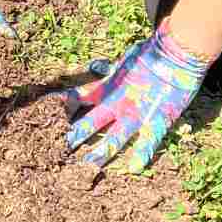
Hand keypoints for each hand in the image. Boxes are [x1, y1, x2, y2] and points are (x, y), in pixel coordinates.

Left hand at [63, 23, 209, 172]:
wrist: (175, 53)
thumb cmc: (150, 54)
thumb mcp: (123, 61)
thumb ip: (108, 70)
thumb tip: (95, 67)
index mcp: (107, 88)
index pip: (78, 98)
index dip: (63, 106)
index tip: (46, 113)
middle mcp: (117, 103)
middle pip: (91, 122)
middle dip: (76, 136)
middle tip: (60, 150)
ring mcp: (135, 113)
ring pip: (114, 137)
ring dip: (101, 152)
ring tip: (88, 167)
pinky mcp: (157, 119)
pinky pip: (148, 140)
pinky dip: (141, 154)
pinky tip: (132, 169)